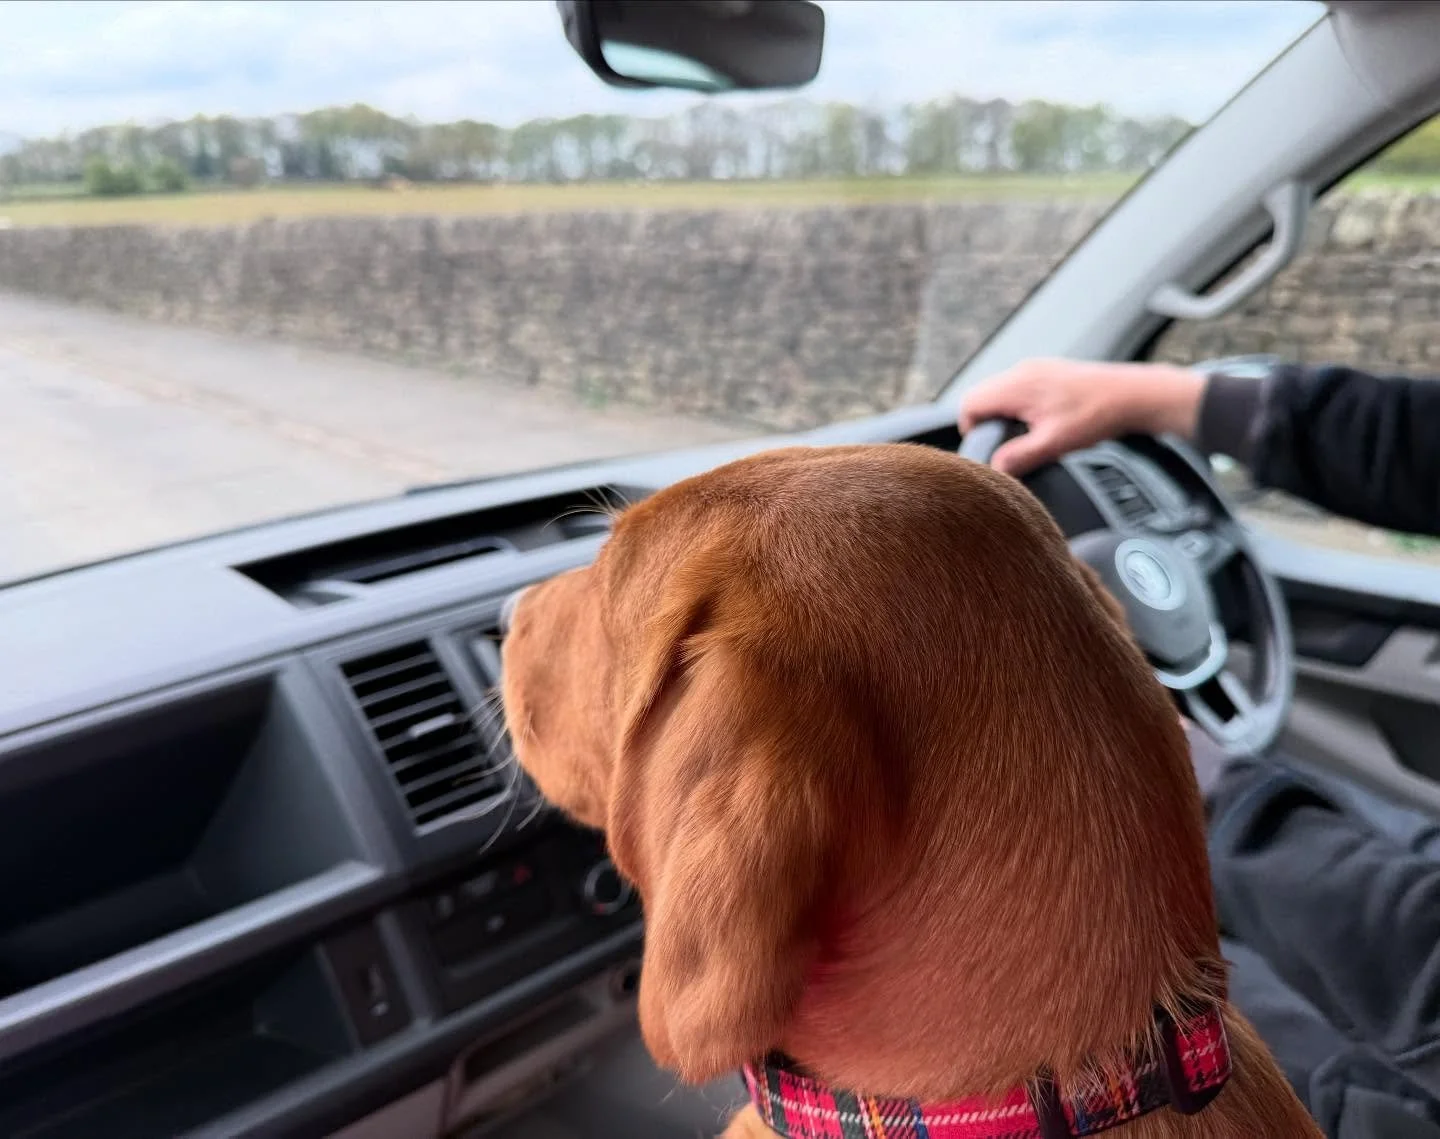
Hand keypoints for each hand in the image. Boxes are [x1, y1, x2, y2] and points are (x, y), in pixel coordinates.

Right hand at [958, 358, 1207, 475]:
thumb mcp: (1054, 443)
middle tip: (1003, 445)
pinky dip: (1017, 405)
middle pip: (981, 396)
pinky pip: (1017, 387)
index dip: (970, 429)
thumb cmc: (1096, 415)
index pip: (970, 404)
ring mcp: (1035, 368)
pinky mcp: (1047, 371)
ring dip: (1002, 414)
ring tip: (1023, 435)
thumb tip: (995, 469)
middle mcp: (1021, 371)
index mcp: (1017, 386)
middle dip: (985, 422)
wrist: (1132, 394)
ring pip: (999, 391)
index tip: (985, 447)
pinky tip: (1039, 422)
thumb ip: (1020, 457)